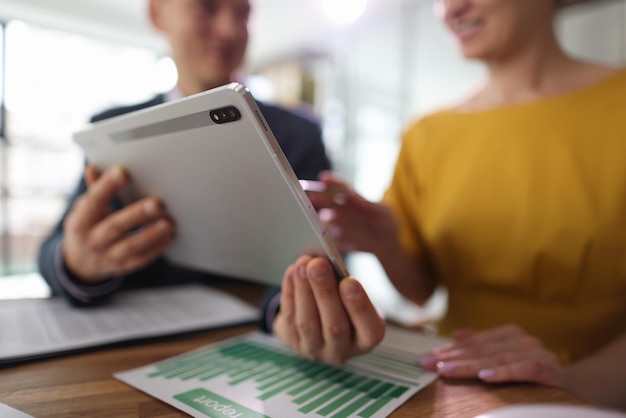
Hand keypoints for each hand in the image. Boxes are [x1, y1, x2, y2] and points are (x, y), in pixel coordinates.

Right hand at [62, 165, 174, 282]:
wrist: (82, 262)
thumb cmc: (89, 226)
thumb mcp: (85, 209)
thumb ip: (94, 190)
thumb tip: (93, 168)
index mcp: (80, 222)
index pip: (93, 202)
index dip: (106, 187)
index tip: (123, 172)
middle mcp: (92, 241)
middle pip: (114, 227)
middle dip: (136, 215)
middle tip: (158, 203)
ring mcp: (108, 257)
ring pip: (130, 247)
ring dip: (151, 235)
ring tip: (168, 223)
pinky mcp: (124, 267)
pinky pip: (142, 259)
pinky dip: (158, 248)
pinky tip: (170, 235)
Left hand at [273, 256, 384, 364]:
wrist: (317, 324)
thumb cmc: (341, 304)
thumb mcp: (352, 296)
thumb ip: (344, 284)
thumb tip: (327, 265)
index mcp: (365, 339)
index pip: (369, 330)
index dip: (359, 307)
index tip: (349, 281)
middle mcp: (341, 350)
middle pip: (335, 326)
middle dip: (325, 292)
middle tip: (318, 265)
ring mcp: (315, 349)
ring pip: (308, 323)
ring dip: (304, 290)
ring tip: (303, 265)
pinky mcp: (292, 342)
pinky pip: (289, 318)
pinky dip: (290, 291)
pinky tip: (292, 272)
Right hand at [307, 172, 398, 253]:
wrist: (388, 244)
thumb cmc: (387, 222)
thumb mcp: (382, 211)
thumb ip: (367, 203)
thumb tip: (351, 194)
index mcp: (354, 199)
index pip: (340, 187)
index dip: (331, 181)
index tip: (322, 177)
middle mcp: (343, 209)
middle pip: (328, 201)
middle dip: (319, 198)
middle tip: (313, 197)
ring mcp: (340, 224)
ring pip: (326, 220)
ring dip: (326, 221)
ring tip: (333, 224)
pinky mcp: (340, 239)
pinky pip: (332, 237)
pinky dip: (334, 238)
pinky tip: (345, 240)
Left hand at [419, 324, 566, 387]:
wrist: (580, 389)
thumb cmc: (535, 373)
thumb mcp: (507, 358)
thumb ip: (483, 346)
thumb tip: (457, 335)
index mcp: (510, 335)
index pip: (473, 343)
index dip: (448, 349)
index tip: (426, 357)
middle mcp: (523, 341)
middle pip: (481, 349)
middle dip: (452, 357)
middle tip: (428, 363)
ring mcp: (538, 354)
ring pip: (498, 358)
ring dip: (470, 365)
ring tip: (447, 369)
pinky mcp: (551, 371)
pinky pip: (525, 370)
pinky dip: (505, 372)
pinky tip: (486, 377)